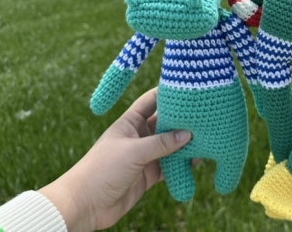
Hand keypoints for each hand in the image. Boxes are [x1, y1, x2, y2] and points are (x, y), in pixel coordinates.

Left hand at [39, 88, 190, 231]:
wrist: (85, 205)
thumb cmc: (102, 169)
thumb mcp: (133, 151)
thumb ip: (161, 142)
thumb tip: (188, 134)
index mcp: (130, 122)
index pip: (151, 101)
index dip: (167, 92)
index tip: (187, 86)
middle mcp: (139, 136)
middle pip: (165, 123)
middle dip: (183, 120)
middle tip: (205, 115)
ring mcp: (144, 155)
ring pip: (170, 145)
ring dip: (185, 143)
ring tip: (206, 138)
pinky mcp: (148, 174)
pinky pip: (170, 165)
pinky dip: (182, 164)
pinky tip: (196, 161)